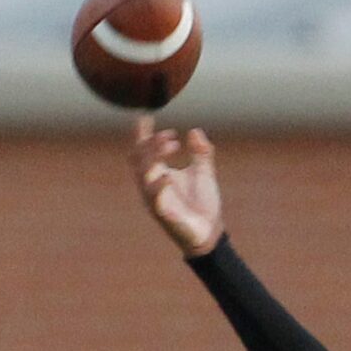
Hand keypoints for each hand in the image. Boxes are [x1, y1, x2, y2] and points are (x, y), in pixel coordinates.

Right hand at [129, 115, 223, 256]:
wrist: (211, 234)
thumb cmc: (203, 205)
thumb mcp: (204, 174)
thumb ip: (201, 153)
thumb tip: (196, 131)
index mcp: (158, 173)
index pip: (143, 149)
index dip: (142, 133)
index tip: (145, 116)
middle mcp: (151, 183)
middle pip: (139, 157)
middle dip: (151, 142)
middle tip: (171, 135)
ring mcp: (154, 198)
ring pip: (143, 173)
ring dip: (154, 156)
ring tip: (173, 145)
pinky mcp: (162, 213)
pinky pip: (154, 198)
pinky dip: (158, 185)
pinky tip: (168, 176)